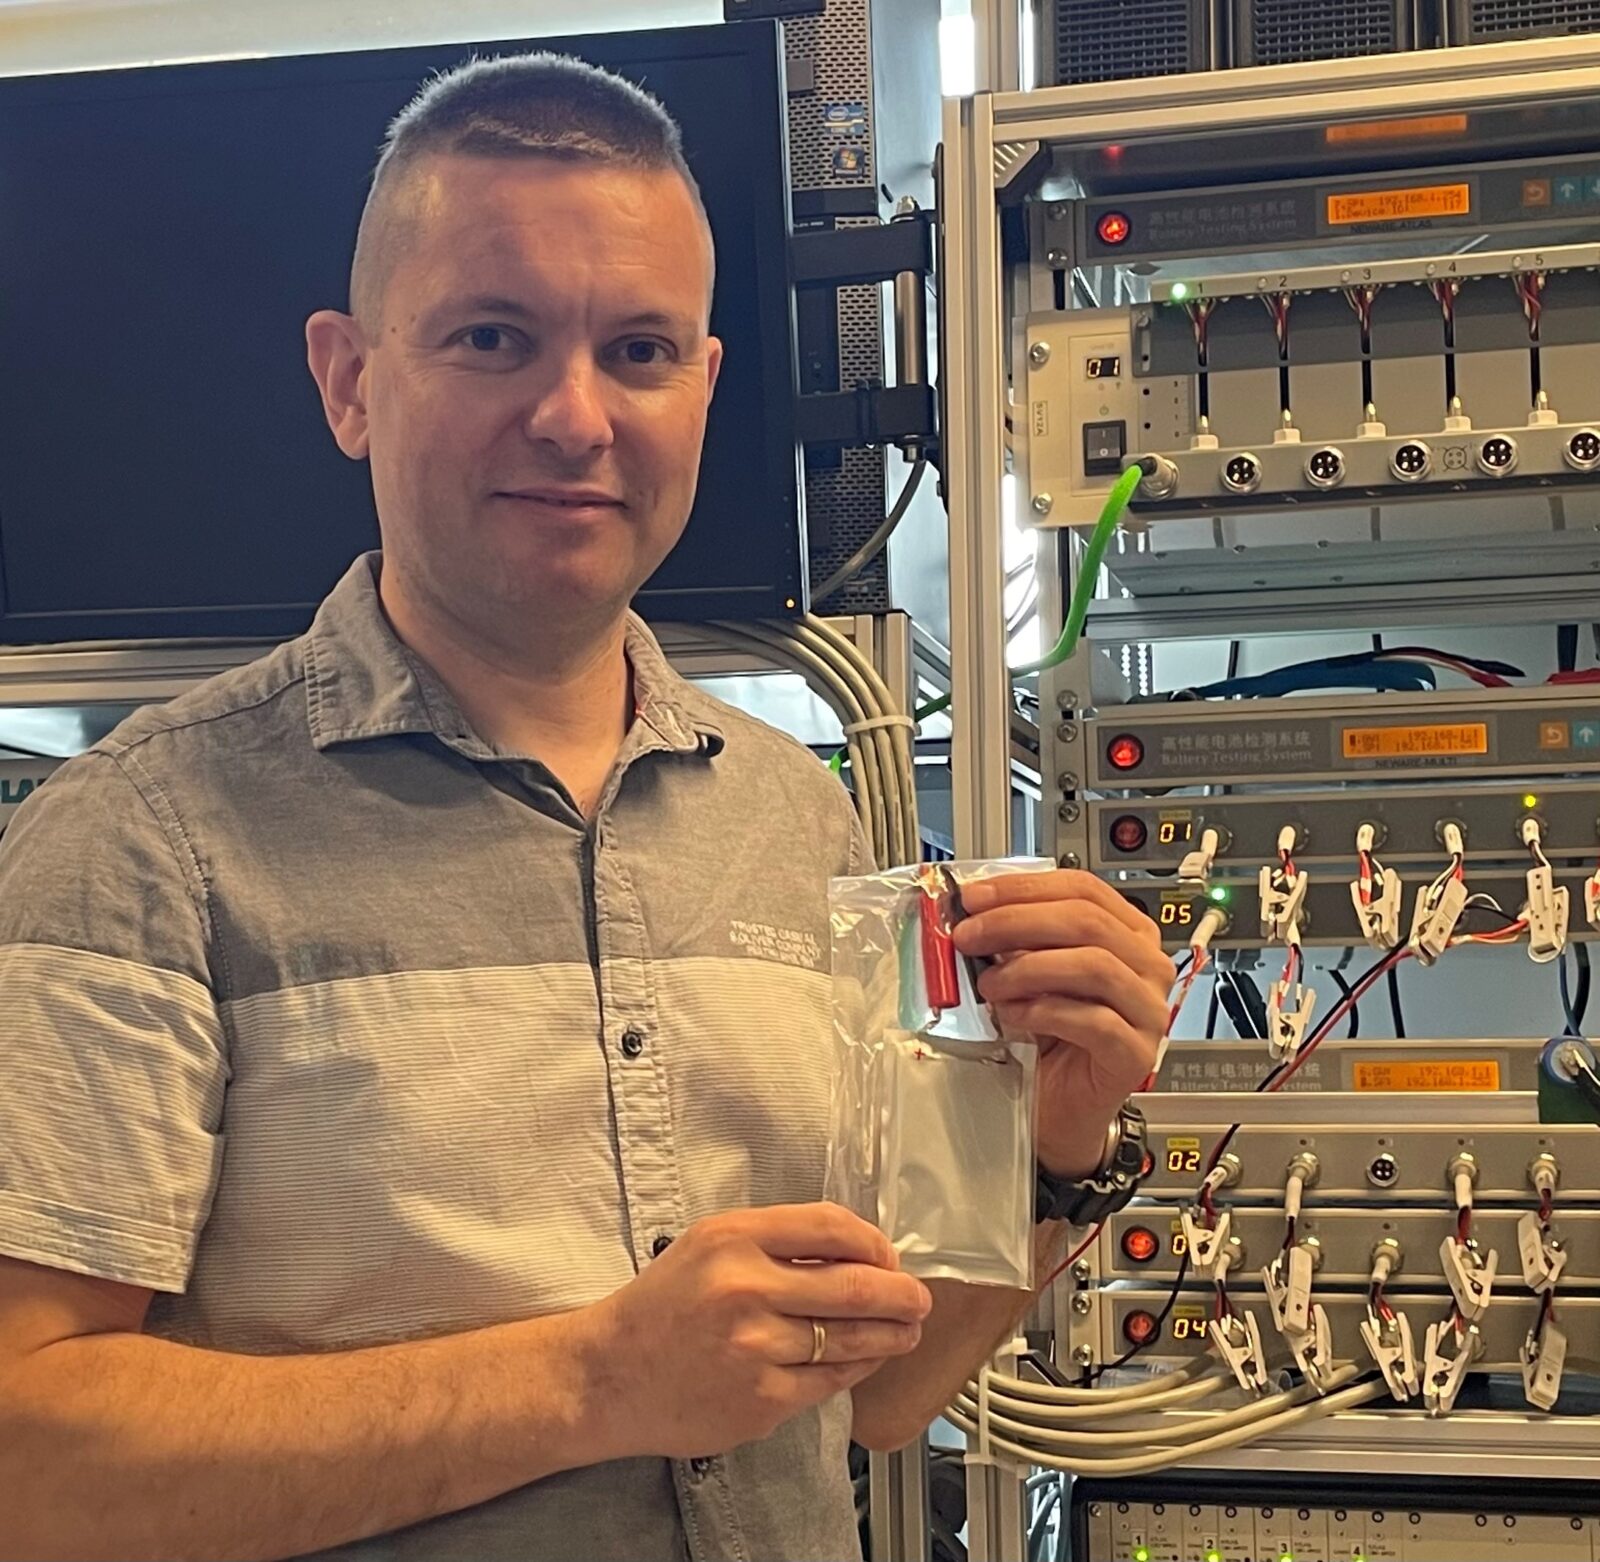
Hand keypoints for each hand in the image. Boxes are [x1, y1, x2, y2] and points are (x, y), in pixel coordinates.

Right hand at [587, 1203, 932, 1458]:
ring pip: (851, 1339)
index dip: (874, 1243)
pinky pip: (829, 1382)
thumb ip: (775, 1241)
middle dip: (902, 1295)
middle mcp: (746, 1288)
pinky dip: (855, 1370)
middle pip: (856, 1286)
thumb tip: (852, 1251)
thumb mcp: (709, 1245)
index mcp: (734, 1238)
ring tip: (905, 1333)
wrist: (609, 1375)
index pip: (832, 1227)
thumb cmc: (661, 1306)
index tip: (888, 1257)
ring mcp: (755, 1348)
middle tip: (918, 1300)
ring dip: (890, 1336)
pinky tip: (862, 1362)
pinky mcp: (761, 1399)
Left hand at [952, 870, 1174, 1178]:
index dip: (1024, 887)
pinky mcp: (1137, 1054)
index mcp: (1127, 933)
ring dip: (1028, 968)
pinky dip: (1045, 1012)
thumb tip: (972, 909)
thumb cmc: (1047, 1035)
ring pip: (1094, 966)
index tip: (974, 896)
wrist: (1056, 1104)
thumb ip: (1014, 938)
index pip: (1082, 888)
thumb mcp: (1028, 972)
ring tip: (990, 984)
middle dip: (1016, 921)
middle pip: (1087, 921)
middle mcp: (1147, 966)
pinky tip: (1015, 1016)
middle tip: (970, 935)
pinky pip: (1094, 1020)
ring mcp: (1148, 1010)